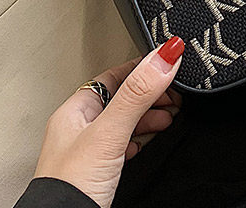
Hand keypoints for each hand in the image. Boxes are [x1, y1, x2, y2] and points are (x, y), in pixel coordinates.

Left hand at [34, 37, 184, 207]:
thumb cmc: (71, 187)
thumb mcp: (110, 132)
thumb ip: (137, 94)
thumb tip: (164, 56)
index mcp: (75, 110)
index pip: (113, 76)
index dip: (141, 68)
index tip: (166, 63)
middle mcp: (79, 128)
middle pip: (121, 98)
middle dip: (150, 94)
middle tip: (174, 94)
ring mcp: (87, 152)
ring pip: (124, 122)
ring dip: (148, 117)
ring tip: (169, 116)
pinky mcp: (97, 173)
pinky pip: (122, 145)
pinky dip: (140, 139)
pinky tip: (146, 143)